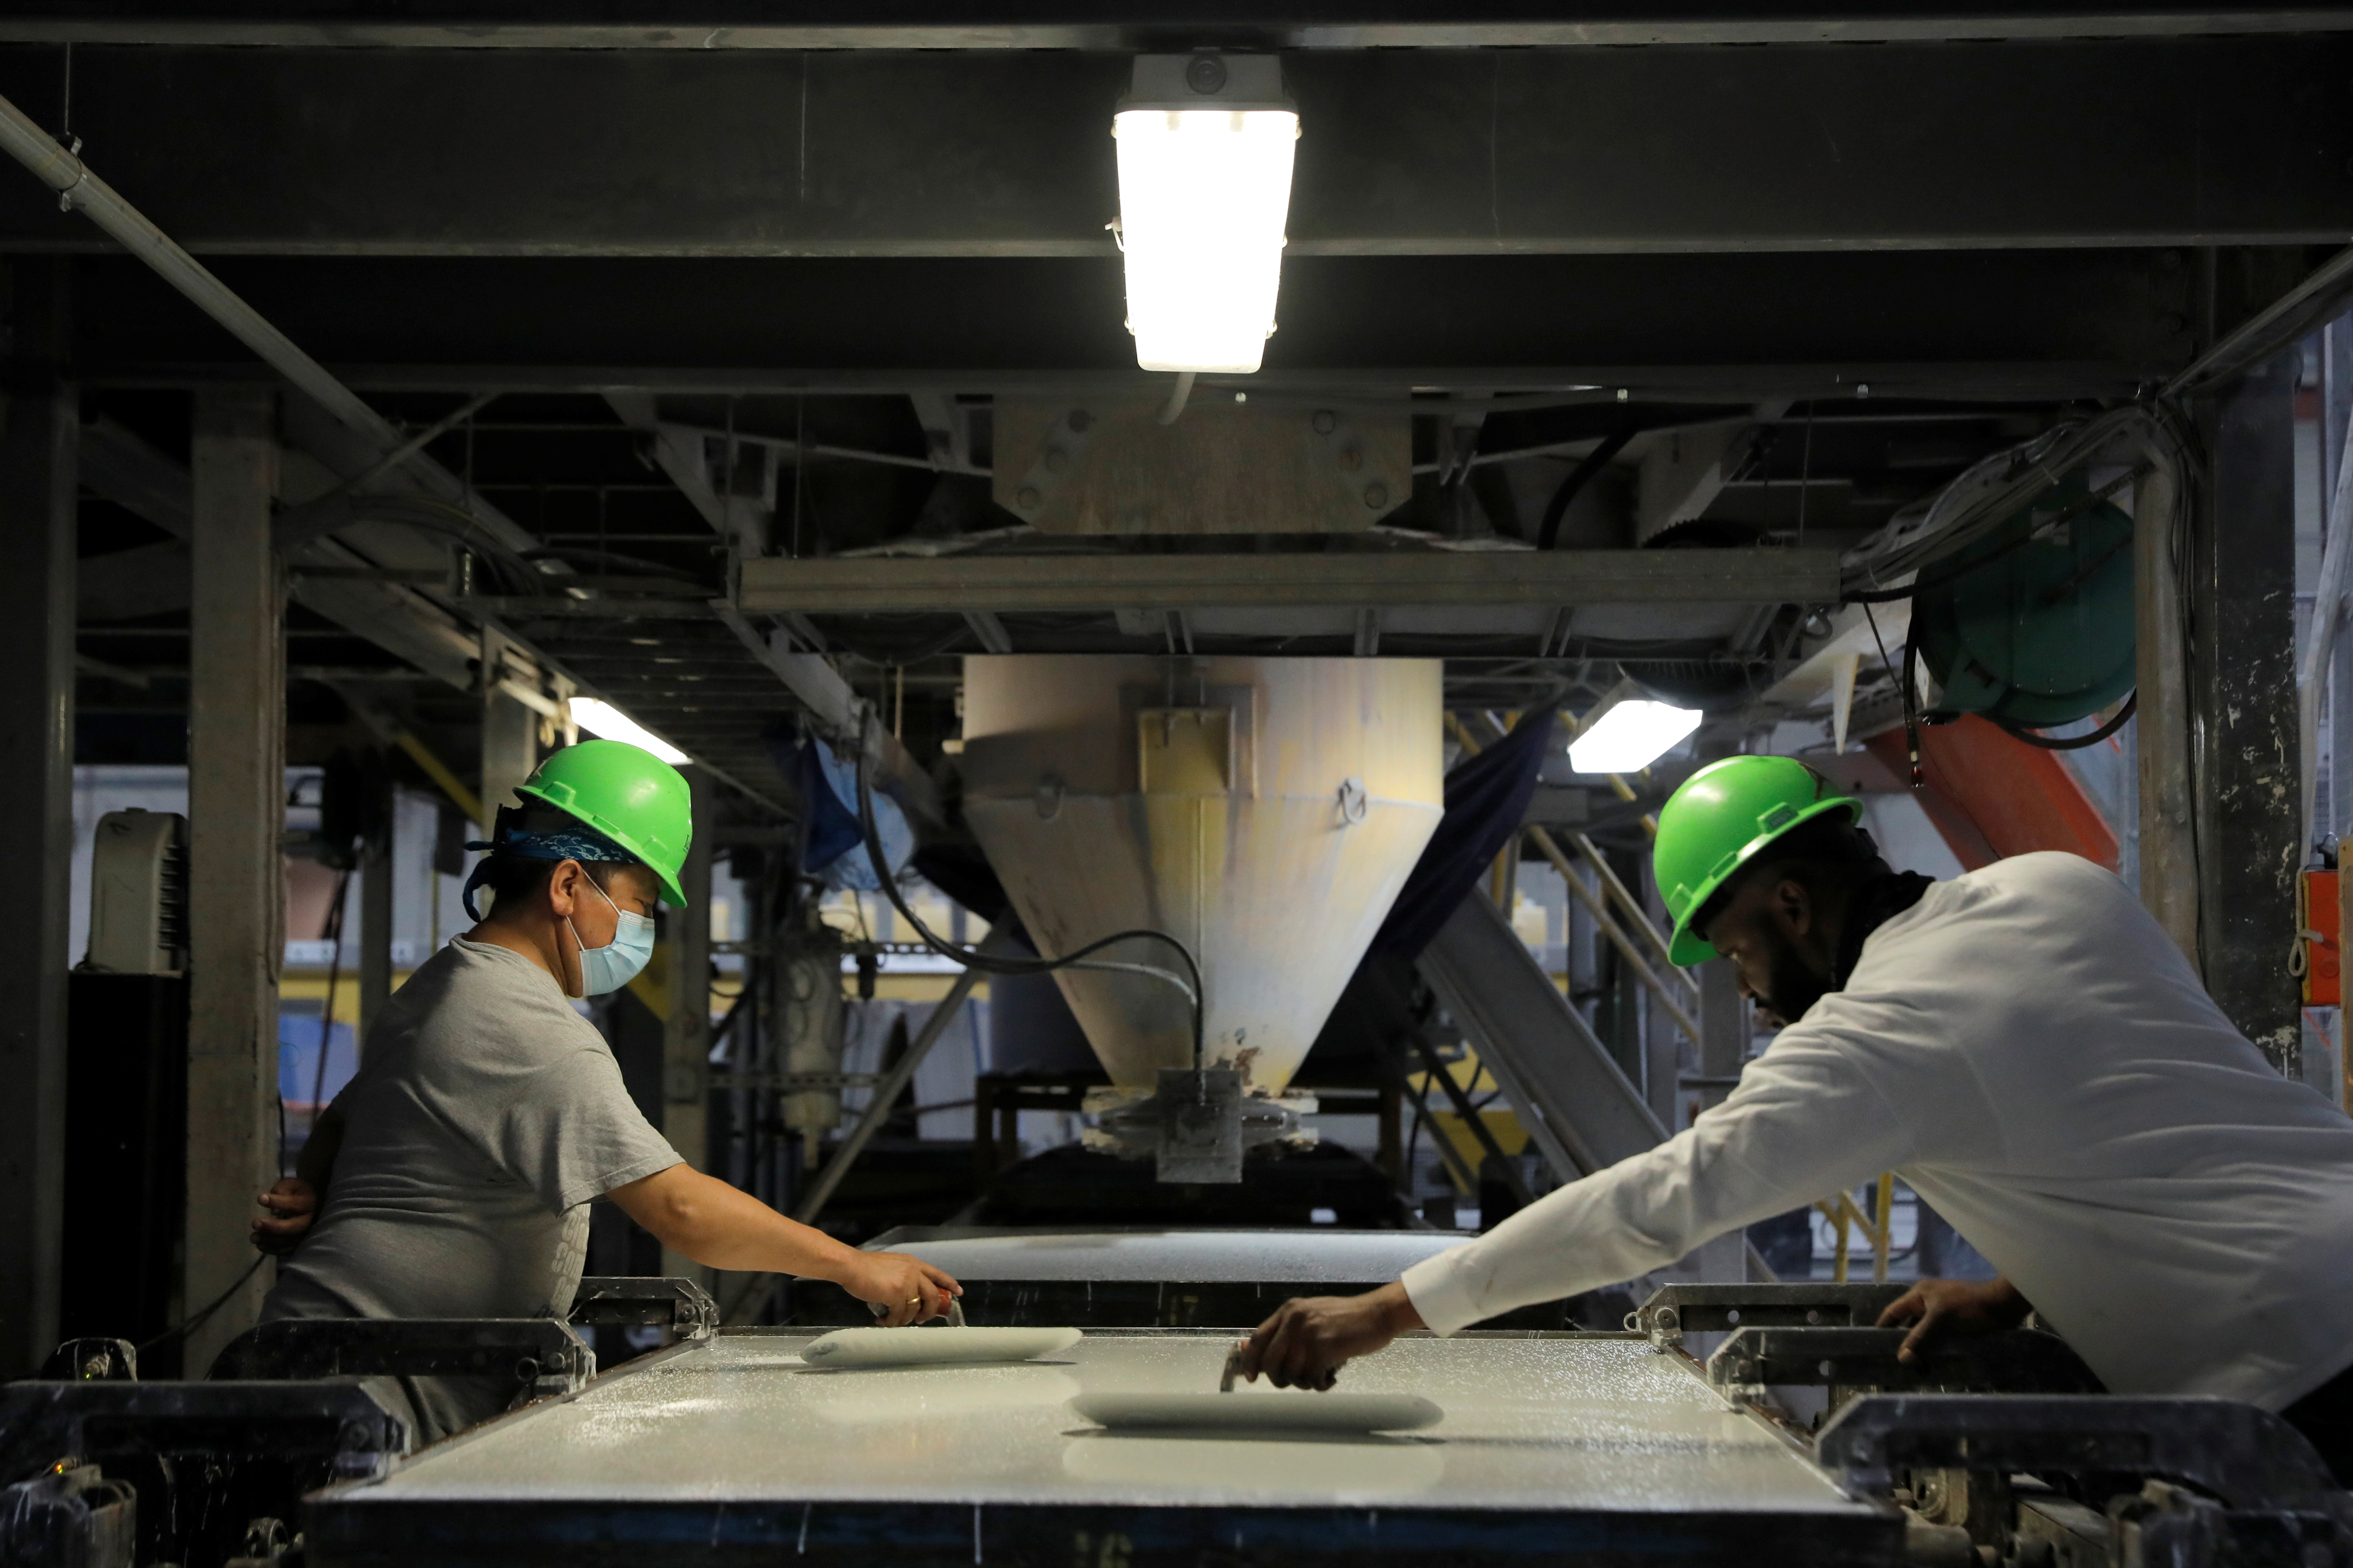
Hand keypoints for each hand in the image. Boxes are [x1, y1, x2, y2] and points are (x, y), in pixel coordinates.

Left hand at [250, 1178, 317, 1255]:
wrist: (311, 1202)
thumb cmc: (297, 1193)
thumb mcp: (291, 1185)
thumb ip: (282, 1191)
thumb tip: (274, 1212)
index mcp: (309, 1202)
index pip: (295, 1204)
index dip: (278, 1202)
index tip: (260, 1199)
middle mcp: (311, 1219)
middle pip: (295, 1227)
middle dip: (273, 1227)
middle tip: (254, 1223)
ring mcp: (307, 1233)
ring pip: (290, 1241)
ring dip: (270, 1240)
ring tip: (253, 1237)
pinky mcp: (301, 1243)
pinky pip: (288, 1250)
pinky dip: (274, 1250)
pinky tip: (260, 1245)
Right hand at [834, 1250, 961, 1326]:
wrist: (852, 1267)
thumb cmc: (867, 1267)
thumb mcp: (892, 1265)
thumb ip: (904, 1275)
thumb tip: (909, 1293)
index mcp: (913, 1263)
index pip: (937, 1273)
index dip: (949, 1284)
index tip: (958, 1293)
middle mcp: (913, 1271)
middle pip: (932, 1295)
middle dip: (929, 1312)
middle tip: (921, 1320)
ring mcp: (906, 1283)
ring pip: (915, 1309)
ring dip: (905, 1319)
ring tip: (893, 1321)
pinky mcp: (896, 1294)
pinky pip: (899, 1315)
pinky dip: (891, 1321)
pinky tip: (882, 1321)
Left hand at [1239, 1283, 1423, 1389]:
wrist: (1377, 1314)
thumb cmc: (1346, 1319)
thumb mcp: (1311, 1317)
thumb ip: (1286, 1332)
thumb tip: (1252, 1349)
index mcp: (1289, 1310)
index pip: (1259, 1338)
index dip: (1251, 1361)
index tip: (1250, 1377)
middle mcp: (1295, 1319)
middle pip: (1271, 1362)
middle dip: (1280, 1379)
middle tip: (1295, 1382)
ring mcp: (1308, 1333)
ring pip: (1291, 1374)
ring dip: (1305, 1383)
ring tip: (1320, 1375)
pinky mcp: (1323, 1347)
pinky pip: (1312, 1379)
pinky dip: (1321, 1384)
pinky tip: (1331, 1376)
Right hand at [1877, 1277, 2029, 1362]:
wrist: (2003, 1305)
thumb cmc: (1969, 1307)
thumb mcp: (1941, 1320)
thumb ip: (1920, 1338)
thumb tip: (1901, 1358)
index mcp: (1919, 1295)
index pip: (1893, 1312)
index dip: (1883, 1327)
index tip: (1874, 1346)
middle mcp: (1927, 1303)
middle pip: (1907, 1325)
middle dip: (1903, 1344)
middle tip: (1899, 1365)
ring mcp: (1941, 1313)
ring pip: (1923, 1333)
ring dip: (1920, 1350)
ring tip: (1919, 1370)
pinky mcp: (1954, 1323)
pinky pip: (1937, 1337)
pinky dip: (1933, 1349)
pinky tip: (1933, 1364)